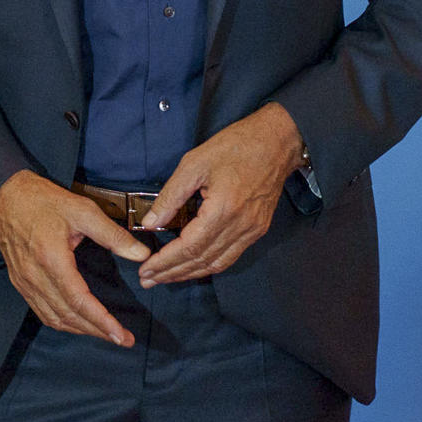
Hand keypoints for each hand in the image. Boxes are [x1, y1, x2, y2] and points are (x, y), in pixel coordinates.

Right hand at [0, 170, 150, 344]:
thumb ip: (113, 235)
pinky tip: (77, 321)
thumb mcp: (82, 210)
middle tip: (123, 340)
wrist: (3, 195)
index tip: (122, 336)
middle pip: (68, 316)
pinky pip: (41, 311)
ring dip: (80, 330)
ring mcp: (24, 282)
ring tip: (104, 333)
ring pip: (54, 318)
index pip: (80, 301)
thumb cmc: (42, 200)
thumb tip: (141, 254)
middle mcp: (35, 276)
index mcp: (52, 259)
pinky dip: (62, 322)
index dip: (103, 322)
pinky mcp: (19, 282)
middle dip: (97, 331)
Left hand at [137, 103, 303, 287]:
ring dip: (189, 274)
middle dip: (172, 273)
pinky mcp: (258, 229)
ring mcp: (252, 230)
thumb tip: (150, 222)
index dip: (165, 262)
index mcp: (223, 210)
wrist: (277, 141)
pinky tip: (193, 267)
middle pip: (201, 261)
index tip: (145, 270)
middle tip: (147, 280)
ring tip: (165, 278)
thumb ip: (171, 196)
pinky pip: (231, 256)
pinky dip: (209, 265)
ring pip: (217, 263)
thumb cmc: (235, 146)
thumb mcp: (194, 164)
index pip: (189, 247)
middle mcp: (240, 226)